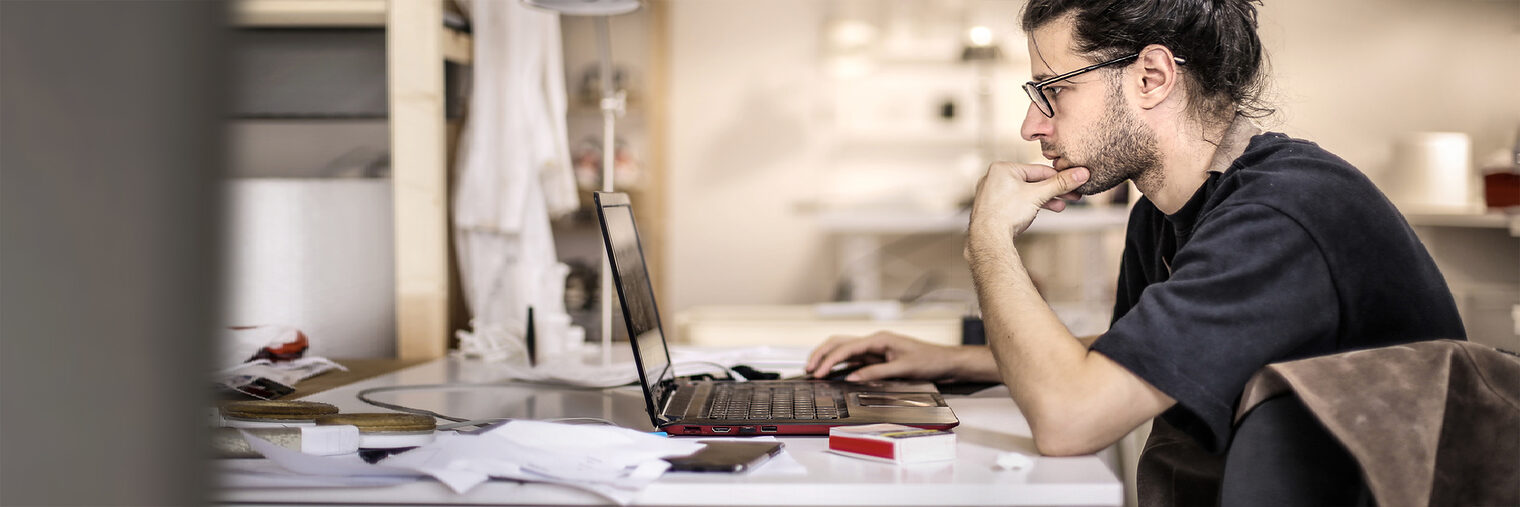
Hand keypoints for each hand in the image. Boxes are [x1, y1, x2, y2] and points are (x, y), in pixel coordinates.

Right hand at [804, 331, 979, 381]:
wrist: (946, 362)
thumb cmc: (930, 361)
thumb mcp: (903, 369)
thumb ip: (876, 373)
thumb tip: (853, 377)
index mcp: (879, 339)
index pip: (847, 347)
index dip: (830, 360)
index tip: (819, 371)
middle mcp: (875, 341)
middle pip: (840, 343)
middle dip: (822, 354)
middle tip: (809, 368)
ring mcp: (875, 349)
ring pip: (844, 349)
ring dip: (828, 357)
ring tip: (815, 368)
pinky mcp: (878, 357)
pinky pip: (854, 358)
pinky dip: (840, 364)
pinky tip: (833, 372)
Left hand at [967, 162, 1089, 242]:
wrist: (988, 239)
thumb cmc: (1007, 213)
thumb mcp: (1038, 195)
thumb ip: (1060, 184)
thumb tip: (1082, 173)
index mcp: (1002, 168)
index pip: (1038, 170)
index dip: (1059, 177)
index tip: (1076, 181)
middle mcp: (995, 177)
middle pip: (1032, 182)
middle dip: (1054, 191)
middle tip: (1074, 196)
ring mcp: (993, 193)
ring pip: (1025, 193)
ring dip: (1045, 200)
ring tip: (1061, 206)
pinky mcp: (994, 207)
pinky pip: (1017, 202)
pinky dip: (1030, 206)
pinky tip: (1042, 211)